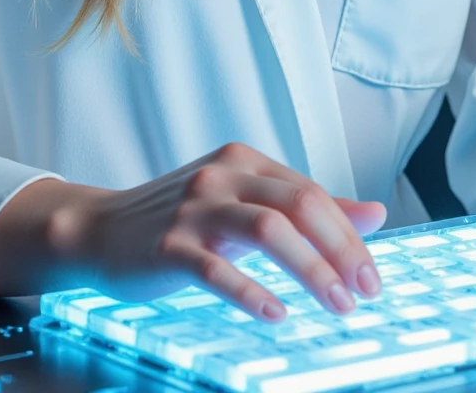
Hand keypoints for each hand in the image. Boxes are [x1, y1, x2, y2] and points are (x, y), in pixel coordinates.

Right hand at [50, 141, 385, 322]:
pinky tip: (276, 314)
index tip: (373, 277)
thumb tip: (376, 212)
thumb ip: (306, 208)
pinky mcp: (168, 245)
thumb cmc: (181, 221)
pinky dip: (252, 292)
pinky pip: (217, 268)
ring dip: (311, 271)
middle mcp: (222, 174)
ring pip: (269, 230)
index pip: (312, 193)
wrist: (99, 229)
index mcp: (244, 161)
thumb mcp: (244, 203)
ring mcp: (194, 208)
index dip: (349, 235)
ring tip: (338, 305)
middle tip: (366, 293)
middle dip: (341, 251)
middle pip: (299, 204)